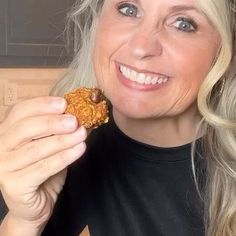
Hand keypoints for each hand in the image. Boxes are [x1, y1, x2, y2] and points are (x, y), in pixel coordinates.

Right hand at [0, 96, 86, 228]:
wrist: (35, 203)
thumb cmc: (42, 169)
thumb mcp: (49, 144)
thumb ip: (57, 130)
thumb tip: (77, 114)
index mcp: (6, 132)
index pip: (20, 111)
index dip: (42, 105)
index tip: (64, 103)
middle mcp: (0, 147)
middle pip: (25, 128)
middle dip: (53, 122)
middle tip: (74, 121)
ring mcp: (3, 167)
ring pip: (36, 149)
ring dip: (63, 140)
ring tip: (82, 134)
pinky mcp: (13, 185)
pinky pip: (43, 168)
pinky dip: (64, 157)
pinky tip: (79, 150)